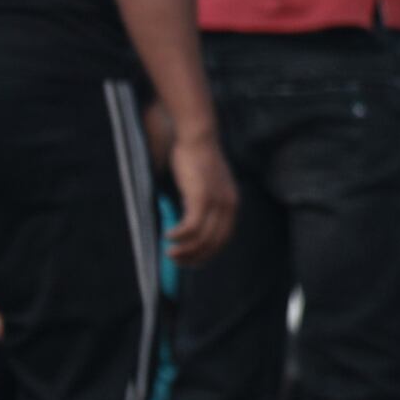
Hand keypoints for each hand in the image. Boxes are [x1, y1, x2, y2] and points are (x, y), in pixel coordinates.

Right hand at [160, 130, 239, 269]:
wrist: (198, 138)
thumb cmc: (195, 159)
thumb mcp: (203, 186)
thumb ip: (199, 205)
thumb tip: (186, 227)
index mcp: (231, 204)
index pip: (223, 239)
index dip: (207, 254)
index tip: (192, 261)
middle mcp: (228, 206)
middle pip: (213, 244)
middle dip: (194, 257)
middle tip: (176, 261)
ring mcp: (217, 203)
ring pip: (202, 239)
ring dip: (185, 250)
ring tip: (170, 253)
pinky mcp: (203, 198)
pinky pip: (191, 228)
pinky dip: (179, 236)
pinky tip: (168, 237)